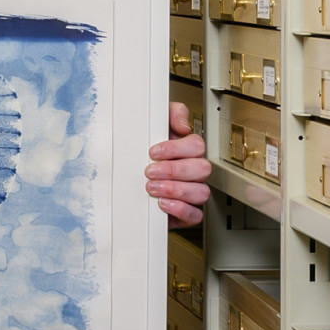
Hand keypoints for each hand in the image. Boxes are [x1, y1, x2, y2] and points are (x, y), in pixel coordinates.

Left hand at [147, 103, 211, 225]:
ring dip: (176, 189)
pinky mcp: (185, 213)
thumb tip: (183, 124)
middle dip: (174, 170)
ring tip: (153, 188)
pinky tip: (163, 203)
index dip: (176, 148)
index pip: (197, 145)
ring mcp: (191, 193)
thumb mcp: (150, 128)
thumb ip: (169, 114)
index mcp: (187, 151)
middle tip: (151, 171)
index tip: (154, 152)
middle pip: (202, 168)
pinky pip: (195, 215)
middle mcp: (192, 172)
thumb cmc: (141, 156)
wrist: (126, 187)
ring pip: (202, 192)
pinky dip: (180, 209)